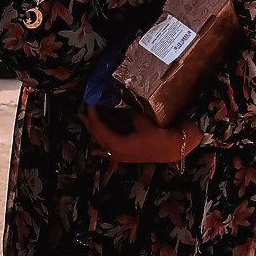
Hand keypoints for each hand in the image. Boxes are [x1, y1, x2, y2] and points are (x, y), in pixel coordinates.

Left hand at [79, 103, 197, 163]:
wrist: (174, 147)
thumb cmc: (158, 134)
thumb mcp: (139, 119)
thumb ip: (124, 112)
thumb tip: (115, 102)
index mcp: (115, 145)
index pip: (98, 126)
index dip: (92, 112)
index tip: (89, 100)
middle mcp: (114, 152)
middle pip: (97, 134)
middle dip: (89, 122)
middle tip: (81, 110)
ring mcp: (119, 155)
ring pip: (102, 140)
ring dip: (96, 129)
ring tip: (88, 119)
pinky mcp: (125, 154)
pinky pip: (109, 148)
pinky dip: (103, 142)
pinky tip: (96, 149)